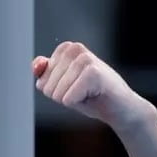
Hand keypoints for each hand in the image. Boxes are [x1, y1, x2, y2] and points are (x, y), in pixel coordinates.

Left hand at [33, 42, 154, 128]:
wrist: (119, 107)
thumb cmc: (90, 96)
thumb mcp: (61, 84)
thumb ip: (45, 73)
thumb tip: (37, 64)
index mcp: (66, 49)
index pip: (41, 80)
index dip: (56, 90)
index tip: (75, 86)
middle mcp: (75, 49)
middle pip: (46, 87)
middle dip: (63, 96)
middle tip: (84, 91)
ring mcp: (84, 59)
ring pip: (56, 93)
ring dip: (72, 99)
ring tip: (89, 92)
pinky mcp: (92, 73)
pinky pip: (67, 99)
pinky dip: (79, 104)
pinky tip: (94, 95)